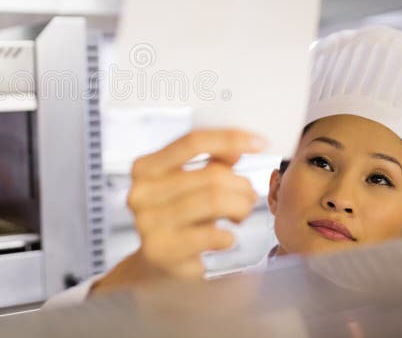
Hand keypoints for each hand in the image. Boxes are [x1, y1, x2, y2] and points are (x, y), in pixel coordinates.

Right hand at [91, 129, 263, 294]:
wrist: (155, 264)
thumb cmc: (178, 218)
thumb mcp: (189, 185)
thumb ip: (211, 163)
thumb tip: (236, 148)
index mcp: (145, 167)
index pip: (192, 142)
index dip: (230, 138)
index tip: (261, 142)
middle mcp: (140, 193)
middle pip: (210, 175)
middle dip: (241, 185)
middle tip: (251, 195)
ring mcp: (148, 223)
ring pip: (215, 202)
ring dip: (240, 208)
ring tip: (241, 214)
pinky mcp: (162, 251)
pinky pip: (213, 235)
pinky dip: (229, 236)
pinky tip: (225, 238)